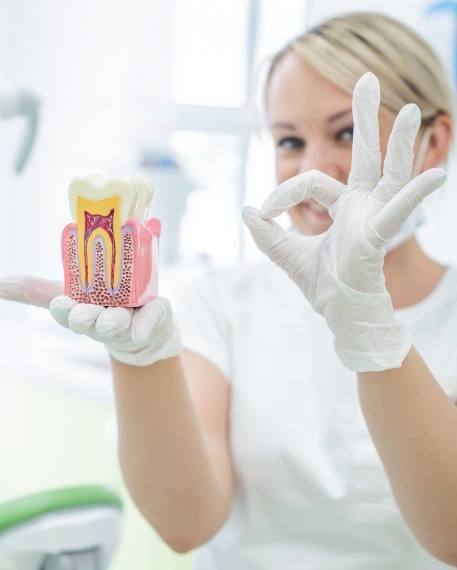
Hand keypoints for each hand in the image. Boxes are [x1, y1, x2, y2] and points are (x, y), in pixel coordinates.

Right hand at [0, 275, 180, 366]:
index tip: (60, 303)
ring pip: (119, 323)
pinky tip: (141, 331)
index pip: (67, 313)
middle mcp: (103, 320)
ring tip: (109, 321)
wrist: (144, 332)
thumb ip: (36, 290)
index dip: (63, 310)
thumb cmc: (101, 307)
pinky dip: (145, 325)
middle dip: (85, 319)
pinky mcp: (154, 317)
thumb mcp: (70, 294)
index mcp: (82, 311)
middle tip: (81, 315)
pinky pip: (152, 319)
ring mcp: (129, 321)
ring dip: (112, 322)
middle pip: (92, 321)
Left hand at [242, 73, 445, 371]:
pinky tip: (435, 177)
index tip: (263, 211)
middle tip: (368, 78)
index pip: (313, 181)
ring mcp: (374, 218)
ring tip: (412, 110)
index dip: (285, 191)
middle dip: (367, 117)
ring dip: (400, 144)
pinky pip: (397, 212)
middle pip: (367, 155)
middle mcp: (364, 205)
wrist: (340, 316)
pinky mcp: (378, 236)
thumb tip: (245, 210)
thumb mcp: (287, 255)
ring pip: (390, 174)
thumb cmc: (323, 286)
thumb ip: (267, 234)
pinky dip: (415, 195)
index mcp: (344, 206)